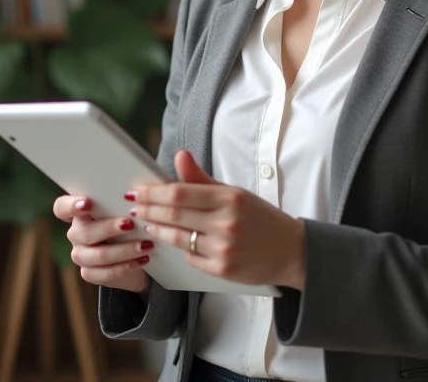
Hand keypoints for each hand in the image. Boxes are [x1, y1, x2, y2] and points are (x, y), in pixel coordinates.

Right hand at [53, 194, 151, 294]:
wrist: (132, 255)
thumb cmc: (127, 223)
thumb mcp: (124, 211)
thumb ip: (121, 204)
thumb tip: (133, 197)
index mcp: (79, 213)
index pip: (62, 207)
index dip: (71, 205)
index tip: (87, 204)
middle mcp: (76, 233)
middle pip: (85, 232)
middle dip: (109, 228)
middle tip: (130, 225)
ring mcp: (80, 255)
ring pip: (99, 255)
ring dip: (125, 250)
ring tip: (146, 245)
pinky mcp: (89, 273)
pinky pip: (106, 273)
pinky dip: (127, 266)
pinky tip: (142, 260)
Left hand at [128, 150, 304, 289]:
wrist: (292, 251)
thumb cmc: (261, 219)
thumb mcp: (236, 193)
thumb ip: (202, 179)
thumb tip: (179, 156)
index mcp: (229, 198)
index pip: (180, 193)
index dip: (153, 193)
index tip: (138, 191)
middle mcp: (226, 223)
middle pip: (174, 215)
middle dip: (149, 210)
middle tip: (135, 206)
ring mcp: (224, 248)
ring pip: (178, 238)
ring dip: (158, 230)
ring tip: (148, 224)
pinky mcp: (223, 270)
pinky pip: (191, 258)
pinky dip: (180, 249)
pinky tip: (174, 241)